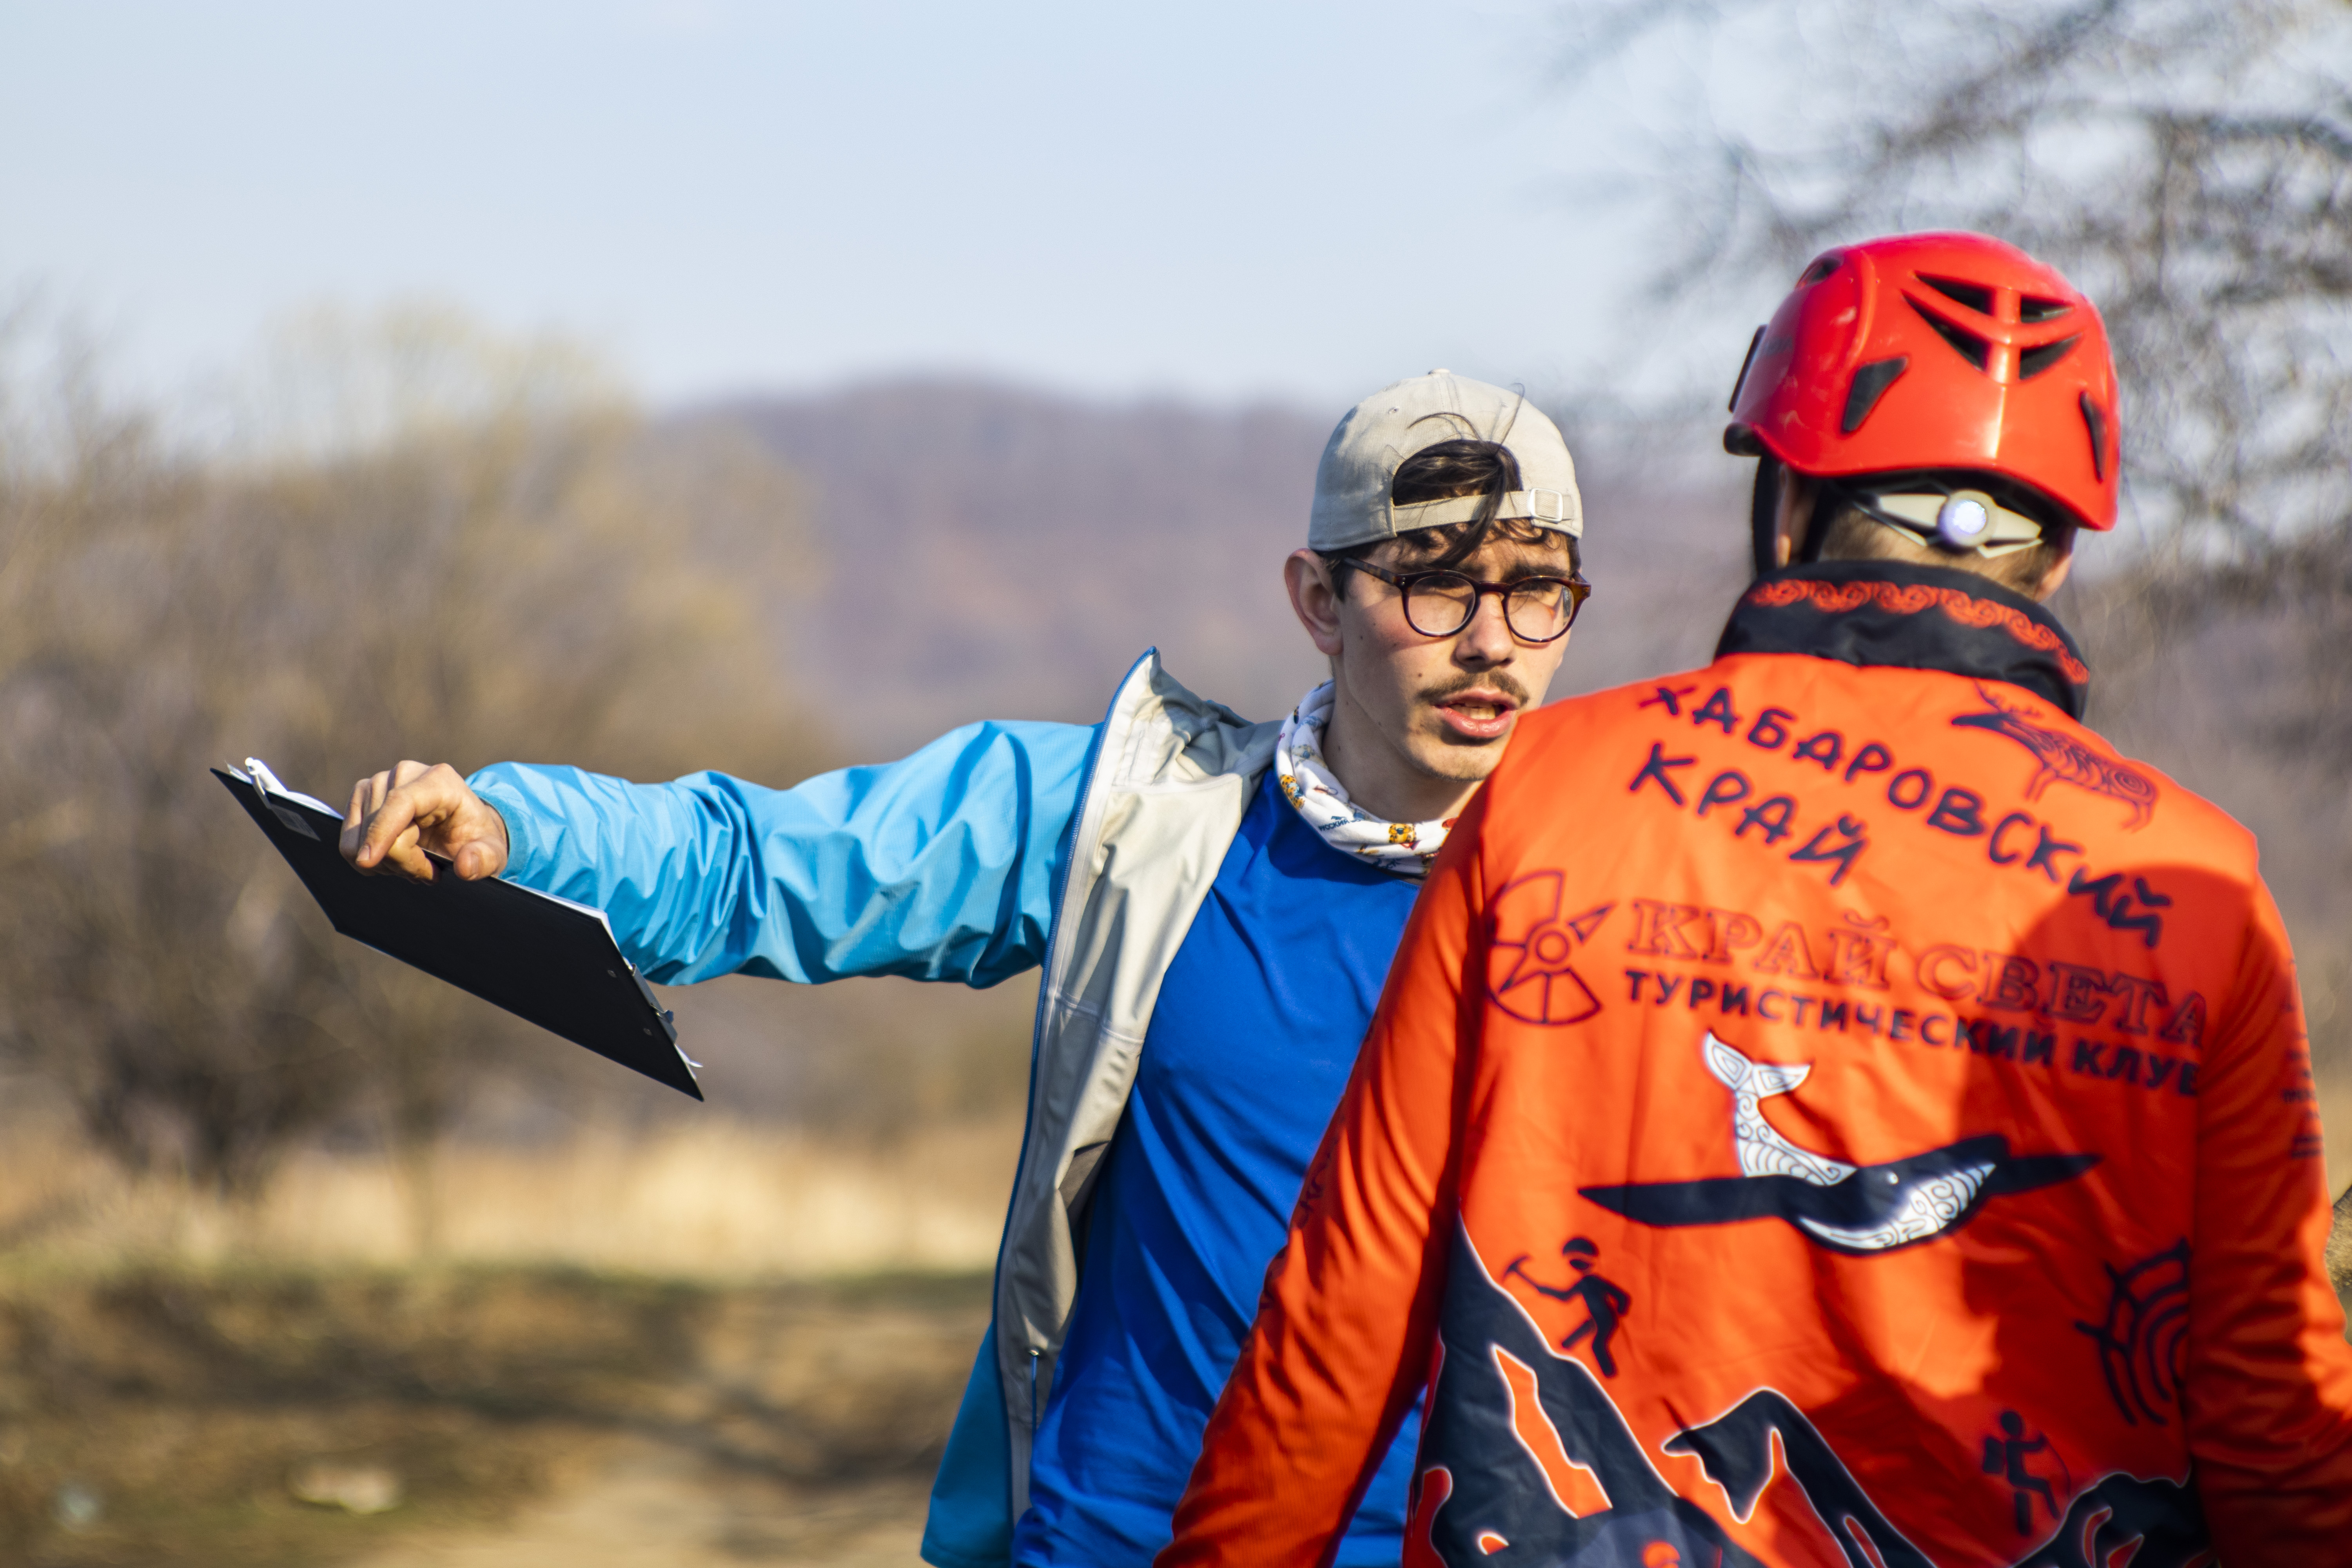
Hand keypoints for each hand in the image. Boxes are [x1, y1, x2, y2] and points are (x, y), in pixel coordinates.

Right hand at [340, 761, 509, 882]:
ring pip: (360, 835)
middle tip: (428, 873)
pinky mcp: (362, 797)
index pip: (400, 802)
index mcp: (439, 780)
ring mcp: (378, 783)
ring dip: (385, 862)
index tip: (368, 862)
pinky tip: (393, 858)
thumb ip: (485, 859)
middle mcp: (405, 773)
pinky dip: (367, 858)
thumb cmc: (475, 838)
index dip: (382, 832)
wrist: (463, 828)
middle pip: (380, 825)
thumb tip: (465, 866)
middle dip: (400, 862)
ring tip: (414, 864)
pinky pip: (348, 838)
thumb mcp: (492, 853)